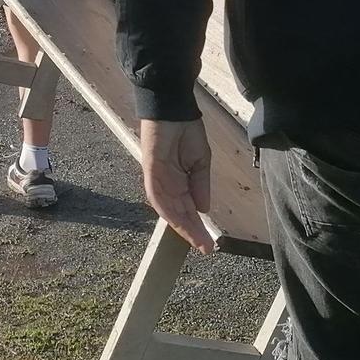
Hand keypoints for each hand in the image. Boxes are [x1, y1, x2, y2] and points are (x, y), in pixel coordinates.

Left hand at [139, 117, 215, 252]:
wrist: (174, 110)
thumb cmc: (186, 132)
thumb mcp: (200, 162)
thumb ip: (201, 186)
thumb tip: (204, 209)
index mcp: (179, 183)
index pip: (188, 210)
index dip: (197, 227)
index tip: (209, 244)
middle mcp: (167, 185)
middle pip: (178, 215)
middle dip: (192, 232)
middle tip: (206, 249)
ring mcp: (157, 180)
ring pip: (168, 210)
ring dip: (181, 226)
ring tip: (196, 240)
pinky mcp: (150, 172)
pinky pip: (158, 196)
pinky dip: (168, 210)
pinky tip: (178, 221)